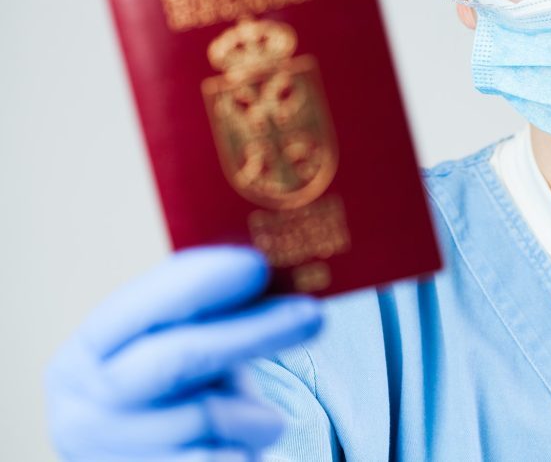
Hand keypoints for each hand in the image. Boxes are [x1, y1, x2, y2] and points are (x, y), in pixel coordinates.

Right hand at [45, 245, 323, 460]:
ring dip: (254, 415)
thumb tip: (281, 267)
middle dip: (252, 332)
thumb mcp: (183, 350)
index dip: (200, 282)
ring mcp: (104, 455)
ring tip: (267, 422)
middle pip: (177, 358)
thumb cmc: (182, 400)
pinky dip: (241, 452)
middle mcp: (80, 407)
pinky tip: (244, 451)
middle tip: (313, 315)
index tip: (258, 264)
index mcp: (87, 353)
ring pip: (203, 416)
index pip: (140, 306)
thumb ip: (210, 316)